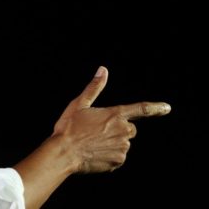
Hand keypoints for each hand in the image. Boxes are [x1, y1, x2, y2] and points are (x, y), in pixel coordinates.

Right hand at [52, 66, 170, 173]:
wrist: (63, 153)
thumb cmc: (69, 128)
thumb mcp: (79, 104)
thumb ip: (94, 87)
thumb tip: (103, 70)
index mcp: (115, 114)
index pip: (142, 109)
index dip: (156, 108)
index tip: (167, 108)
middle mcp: (123, 131)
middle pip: (129, 129)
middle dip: (118, 129)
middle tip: (97, 132)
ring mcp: (122, 147)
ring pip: (122, 143)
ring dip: (112, 142)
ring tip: (92, 143)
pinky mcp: (118, 161)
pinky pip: (117, 157)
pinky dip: (108, 155)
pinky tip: (94, 153)